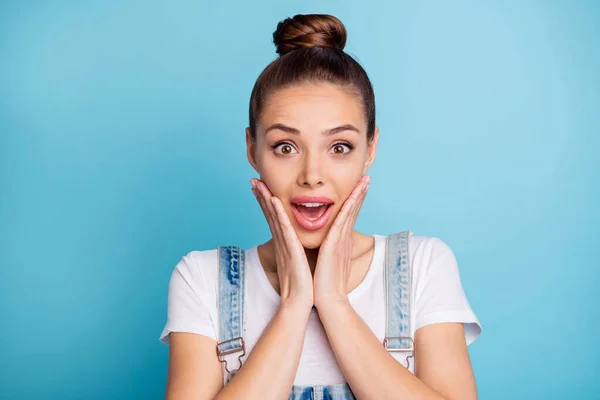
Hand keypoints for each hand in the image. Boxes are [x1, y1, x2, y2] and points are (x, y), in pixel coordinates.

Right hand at [251, 178, 313, 309]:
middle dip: (261, 196)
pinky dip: (278, 214)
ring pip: (274, 218)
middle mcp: (282, 242)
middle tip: (253, 180)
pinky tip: (274, 201)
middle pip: (269, 214)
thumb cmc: (303, 285)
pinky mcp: (290, 251)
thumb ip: (298, 249)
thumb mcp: (300, 262)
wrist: (300, 303)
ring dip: (266, 200)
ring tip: (259, 184)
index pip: (275, 218)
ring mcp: (285, 246)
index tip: (261, 186)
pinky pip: (283, 229)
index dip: (266, 202)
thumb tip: (300, 243)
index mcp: (285, 243)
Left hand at [313, 175, 370, 308]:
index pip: (349, 215)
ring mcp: (341, 242)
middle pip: (354, 210)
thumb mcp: (327, 262)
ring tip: (364, 179)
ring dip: (357, 195)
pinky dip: (346, 209)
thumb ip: (328, 251)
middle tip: (367, 176)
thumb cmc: (324, 284)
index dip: (355, 199)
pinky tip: (349, 197)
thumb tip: (327, 246)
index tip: (360, 185)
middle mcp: (343, 239)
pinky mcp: (335, 246)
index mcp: (340, 241)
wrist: (328, 301)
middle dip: (360, 192)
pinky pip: (341, 223)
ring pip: (350, 213)